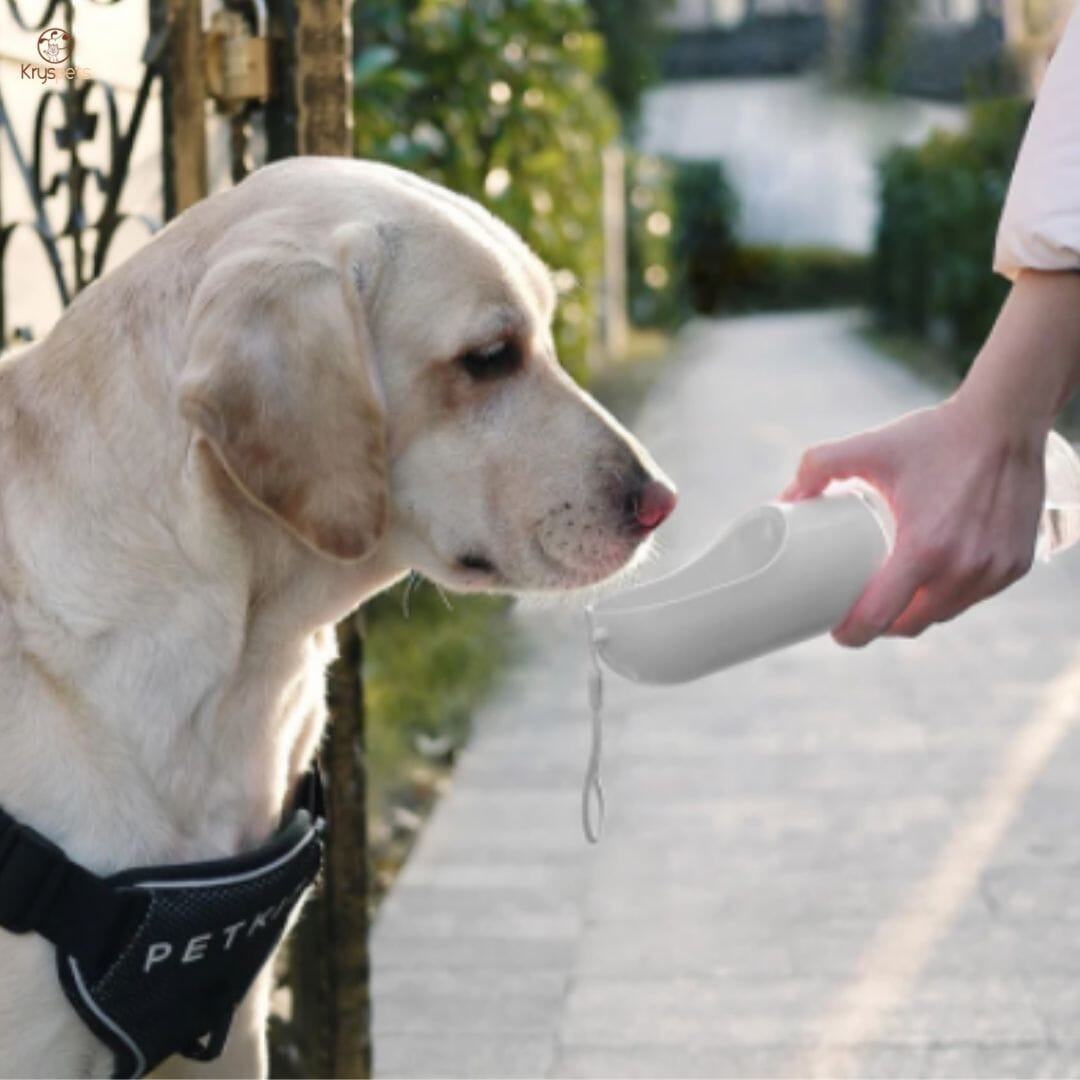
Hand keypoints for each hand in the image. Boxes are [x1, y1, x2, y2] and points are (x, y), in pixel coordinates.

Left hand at [782, 395, 1045, 645]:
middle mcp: (964, 569)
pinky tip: (931, 586)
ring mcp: (995, 571)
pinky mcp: (1016, 565)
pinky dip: (949, 598)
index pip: (880, 617)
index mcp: (924, 549)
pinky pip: (973, 598)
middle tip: (858, 608)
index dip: (852, 633)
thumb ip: (818, 466)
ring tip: (890, 597)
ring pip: (944, 615)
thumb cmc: (936, 436)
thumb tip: (786, 498)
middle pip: (910, 625)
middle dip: (880, 626)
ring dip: (915, 614)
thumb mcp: (870, 446)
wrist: (1007, 419)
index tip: (835, 630)